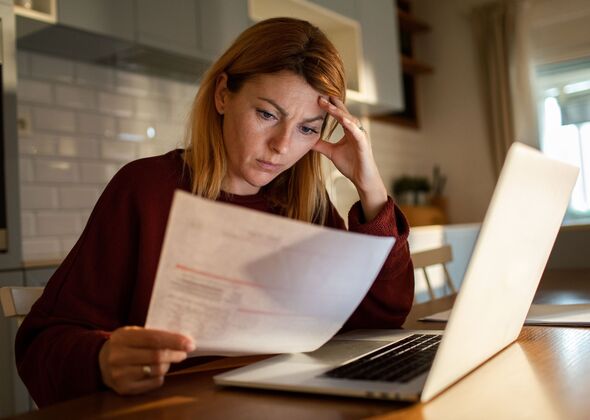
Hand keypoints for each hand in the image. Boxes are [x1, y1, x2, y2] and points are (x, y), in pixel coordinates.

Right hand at [98, 326, 194, 394]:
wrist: (99, 361)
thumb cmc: (125, 344)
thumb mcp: (133, 332)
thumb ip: (153, 334)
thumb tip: (182, 339)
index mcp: (122, 337)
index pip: (154, 338)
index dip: (175, 341)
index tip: (190, 343)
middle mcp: (119, 356)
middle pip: (157, 356)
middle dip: (175, 354)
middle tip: (184, 352)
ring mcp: (120, 374)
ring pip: (156, 370)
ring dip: (168, 365)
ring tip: (169, 360)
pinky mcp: (124, 388)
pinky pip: (152, 383)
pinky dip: (160, 376)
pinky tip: (157, 371)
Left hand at [313, 96, 387, 220]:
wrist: (362, 179)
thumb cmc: (350, 165)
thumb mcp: (331, 152)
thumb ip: (321, 145)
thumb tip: (308, 140)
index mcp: (349, 130)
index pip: (339, 114)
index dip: (330, 106)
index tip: (318, 98)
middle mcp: (355, 130)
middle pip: (344, 113)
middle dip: (333, 104)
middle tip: (321, 96)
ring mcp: (360, 135)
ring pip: (350, 119)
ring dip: (339, 112)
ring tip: (329, 104)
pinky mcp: (364, 143)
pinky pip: (357, 132)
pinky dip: (350, 125)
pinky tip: (343, 119)